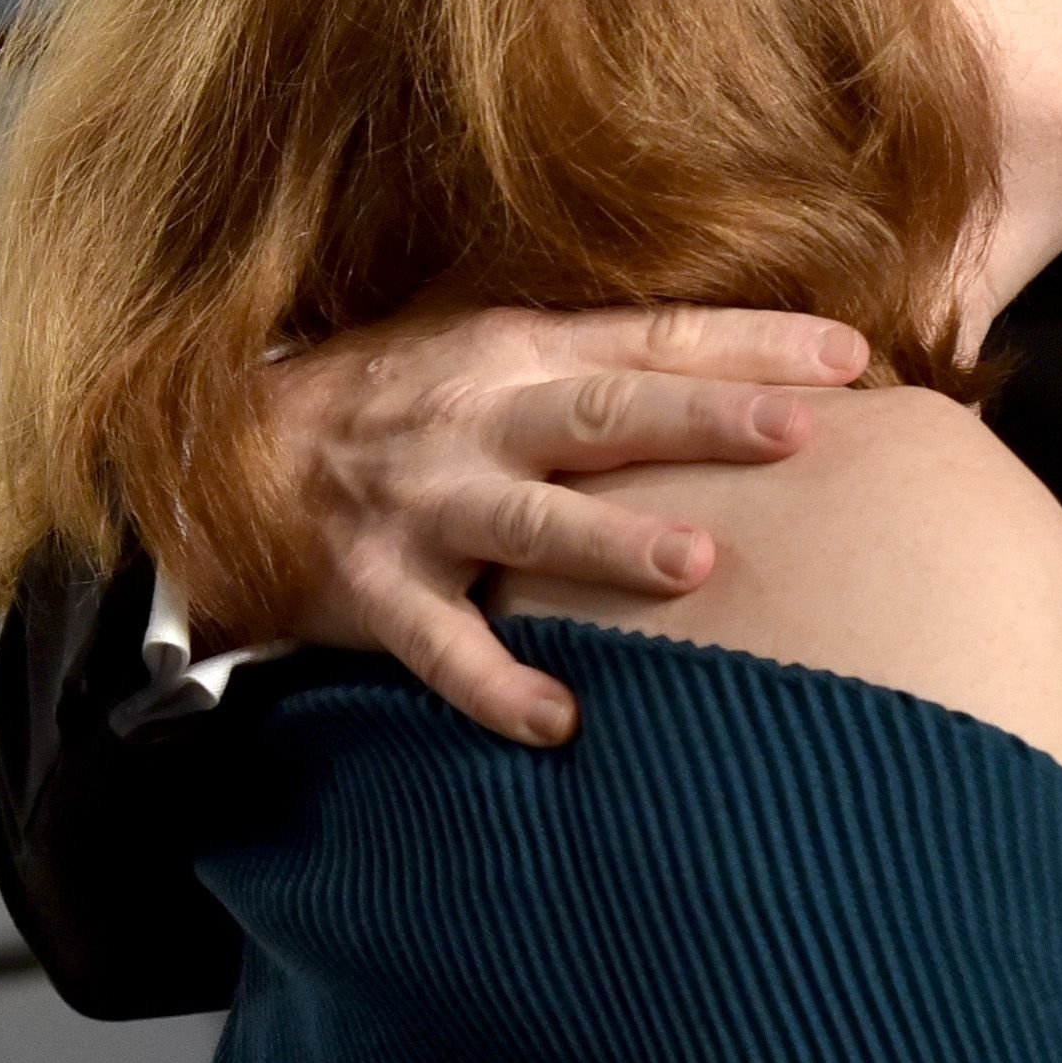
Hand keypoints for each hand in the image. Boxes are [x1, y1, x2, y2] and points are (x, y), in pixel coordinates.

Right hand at [234, 303, 867, 745]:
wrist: (212, 450)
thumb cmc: (381, 399)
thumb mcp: (476, 348)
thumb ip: (589, 361)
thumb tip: (743, 371)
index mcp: (511, 350)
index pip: (651, 340)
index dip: (749, 345)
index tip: (849, 356)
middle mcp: (473, 419)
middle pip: (605, 415)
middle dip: (705, 421)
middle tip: (801, 432)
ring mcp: (421, 505)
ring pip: (530, 523)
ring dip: (612, 545)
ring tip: (697, 564)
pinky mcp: (371, 589)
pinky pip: (439, 646)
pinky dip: (495, 686)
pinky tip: (557, 723)